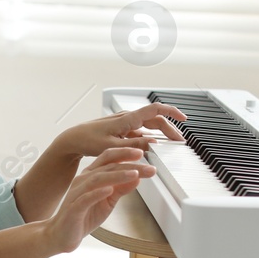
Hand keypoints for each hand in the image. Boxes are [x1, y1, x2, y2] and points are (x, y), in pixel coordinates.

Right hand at [42, 147, 154, 253]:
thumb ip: (121, 189)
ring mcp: (77, 194)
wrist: (61, 235)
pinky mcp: (73, 209)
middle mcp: (83, 181)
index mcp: (91, 176)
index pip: (108, 159)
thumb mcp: (108, 202)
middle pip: (107, 167)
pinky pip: (85, 198)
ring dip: (117, 176)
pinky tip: (109, 190)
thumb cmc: (83, 216)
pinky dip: (98, 193)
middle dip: (129, 165)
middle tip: (148, 167)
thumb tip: (138, 177)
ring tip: (134, 174)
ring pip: (97, 179)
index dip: (124, 154)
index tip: (142, 153)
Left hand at [55, 103, 186, 159]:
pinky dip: (150, 138)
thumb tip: (153, 145)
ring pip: (149, 126)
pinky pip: (141, 132)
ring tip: (171, 143)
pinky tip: (154, 146)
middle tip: (180, 142)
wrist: (74, 139)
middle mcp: (128, 118)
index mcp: (128, 119)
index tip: (184, 118)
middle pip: (155, 120)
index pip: (155, 110)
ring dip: (161, 133)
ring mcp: (125, 124)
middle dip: (170, 128)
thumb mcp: (113, 147)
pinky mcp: (122, 130)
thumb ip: (133, 146)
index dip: (172, 112)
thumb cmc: (88, 140)